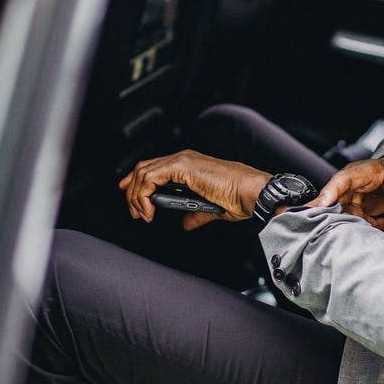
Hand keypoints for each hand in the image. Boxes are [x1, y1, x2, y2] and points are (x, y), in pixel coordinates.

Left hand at [119, 150, 271, 230]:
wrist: (251, 193)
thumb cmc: (239, 197)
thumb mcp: (211, 208)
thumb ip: (195, 214)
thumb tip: (186, 223)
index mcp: (189, 165)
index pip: (154, 168)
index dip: (137, 183)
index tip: (133, 201)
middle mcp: (183, 159)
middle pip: (143, 168)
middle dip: (132, 192)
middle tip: (135, 213)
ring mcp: (181, 161)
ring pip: (143, 172)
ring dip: (136, 196)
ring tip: (142, 215)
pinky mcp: (182, 166)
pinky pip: (150, 178)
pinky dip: (144, 196)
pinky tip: (149, 211)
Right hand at [311, 153, 383, 231]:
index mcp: (365, 171)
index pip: (342, 180)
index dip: (330, 193)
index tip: (322, 207)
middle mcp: (352, 184)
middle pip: (334, 202)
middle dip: (341, 218)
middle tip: (362, 229)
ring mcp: (351, 198)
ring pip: (344, 218)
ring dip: (362, 226)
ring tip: (383, 222)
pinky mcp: (354, 210)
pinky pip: (354, 224)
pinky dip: (368, 228)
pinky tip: (383, 223)